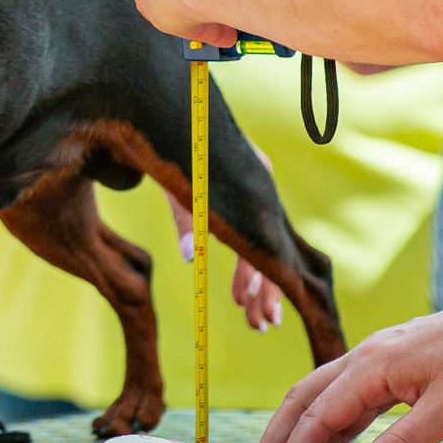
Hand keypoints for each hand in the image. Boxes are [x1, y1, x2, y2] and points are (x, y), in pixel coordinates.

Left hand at [163, 141, 284, 330]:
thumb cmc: (174, 144)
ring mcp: (255, 194)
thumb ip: (184, 218)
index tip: (259, 313)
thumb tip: (186, 258)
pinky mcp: (244, 198)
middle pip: (268, 250)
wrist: (179, 115)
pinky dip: (246, 266)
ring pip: (260, 248)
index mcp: (255, 181)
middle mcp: (262, 189)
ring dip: (256, 285)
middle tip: (259, 327)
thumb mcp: (176, 184)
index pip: (264, 242)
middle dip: (265, 292)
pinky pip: (250, 239)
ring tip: (252, 321)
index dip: (263, 282)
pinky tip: (240, 294)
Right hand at [248, 271, 442, 442]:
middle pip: (301, 399)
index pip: (317, 417)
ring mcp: (375, 357)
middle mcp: (364, 357)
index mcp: (372, 366)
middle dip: (276, 440)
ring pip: (320, 394)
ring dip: (297, 431)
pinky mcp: (391, 363)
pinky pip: (346, 395)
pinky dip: (327, 422)